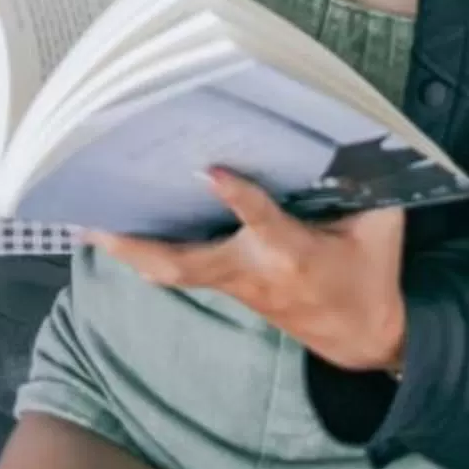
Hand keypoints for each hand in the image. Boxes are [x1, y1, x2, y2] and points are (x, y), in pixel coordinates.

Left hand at [79, 170, 409, 373]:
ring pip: (175, 274)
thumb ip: (364, 182)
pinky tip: (119, 234)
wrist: (364, 337)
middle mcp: (253, 272)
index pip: (262, 224)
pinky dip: (148, 254)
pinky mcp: (229, 287)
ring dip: (131, 251)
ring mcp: (236, 285)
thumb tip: (348, 132)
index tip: (209, 170)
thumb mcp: (380, 226)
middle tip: (97, 222)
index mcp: (294, 255)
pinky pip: (182, 272)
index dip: (238, 199)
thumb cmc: (370, 273)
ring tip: (88, 222)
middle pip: (187, 265)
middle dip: (140, 246)